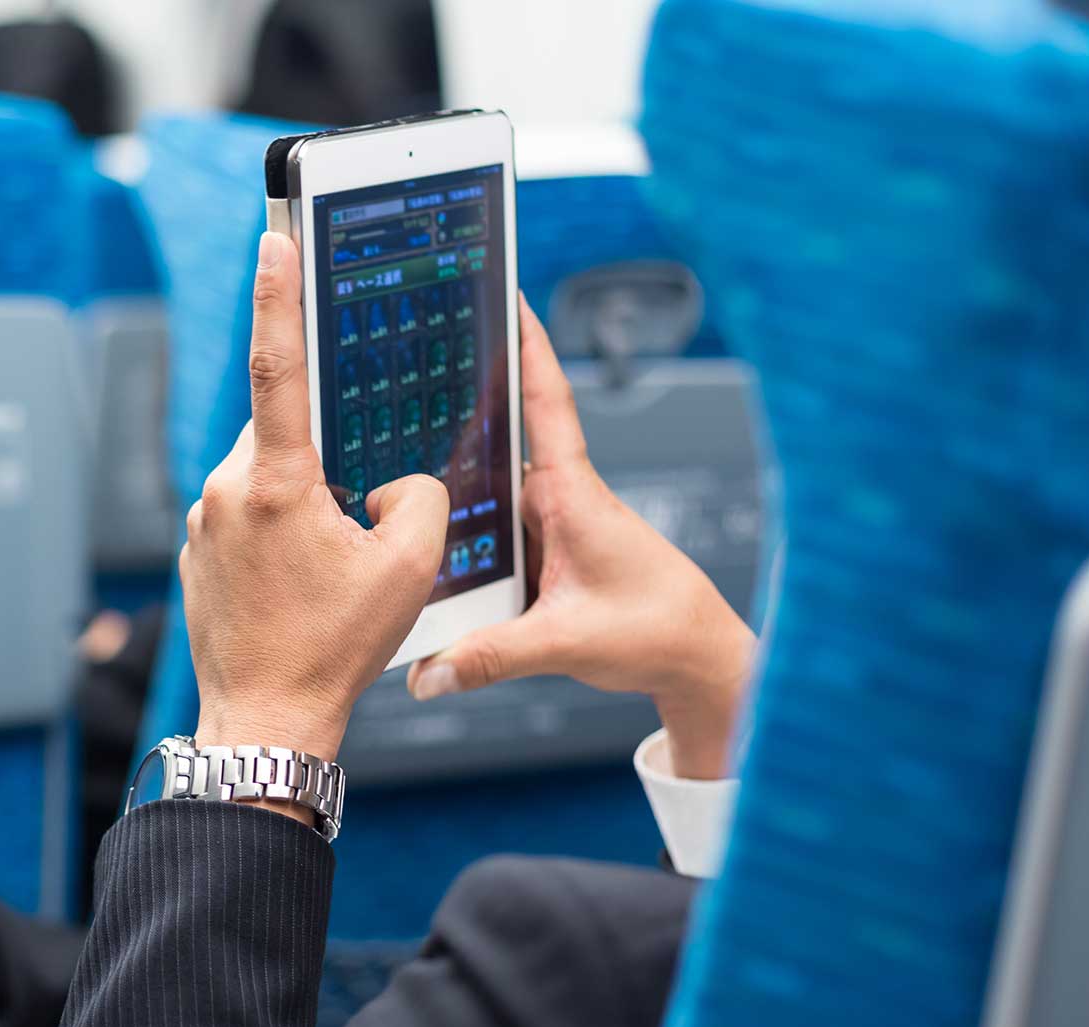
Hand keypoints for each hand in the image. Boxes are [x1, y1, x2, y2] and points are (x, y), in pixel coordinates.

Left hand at [180, 232, 448, 789]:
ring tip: (329, 568)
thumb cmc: (333, 649)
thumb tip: (394, 482)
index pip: (276, 365)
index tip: (272, 236)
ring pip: (267, 474)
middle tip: (355, 516)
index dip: (276, 294)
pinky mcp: (198, 550)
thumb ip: (418, 496)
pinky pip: (247, 512)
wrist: (265, 720)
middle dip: (326, 455)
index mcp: (276, 483)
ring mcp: (205, 522)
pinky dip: (280, 529)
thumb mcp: (410, 569)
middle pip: (285, 432)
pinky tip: (303, 582)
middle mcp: (226, 490)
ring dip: (305, 498)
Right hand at [405, 296, 755, 779]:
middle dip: (450, 416)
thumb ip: (490, 658)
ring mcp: (551, 525)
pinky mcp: (547, 553)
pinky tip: (427, 551)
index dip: (527, 342)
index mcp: (573, 493)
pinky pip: (494, 532)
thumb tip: (425, 675)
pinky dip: (464, 535)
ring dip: (451, 492)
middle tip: (396, 385)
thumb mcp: (565, 644)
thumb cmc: (656, 631)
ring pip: (487, 495)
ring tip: (393, 486)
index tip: (505, 290)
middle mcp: (560, 498)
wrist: (695, 658)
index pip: (546, 400)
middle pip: (494, 445)